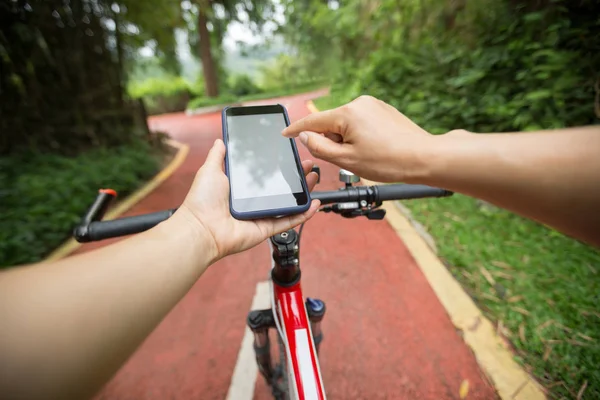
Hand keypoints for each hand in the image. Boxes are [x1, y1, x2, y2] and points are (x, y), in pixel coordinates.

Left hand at [177, 139, 319, 262]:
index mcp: (241, 189)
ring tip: (314, 178)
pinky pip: (288, 222)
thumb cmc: (202, 201)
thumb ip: (218, 155)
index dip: (279, 166)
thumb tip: (221, 140)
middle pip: (280, 188)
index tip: (290, 154)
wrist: (201, 228)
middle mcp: (252, 202)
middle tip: (307, 164)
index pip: (265, 175)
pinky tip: (314, 204)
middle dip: (295, 176)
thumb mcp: (210, 170)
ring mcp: (260, 216)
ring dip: (303, 192)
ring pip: (288, 204)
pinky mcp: (266, 229)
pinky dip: (303, 214)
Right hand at [282, 95, 437, 182]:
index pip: (313, 121)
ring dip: (347, 140)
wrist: (424, 157)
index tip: (284, 133)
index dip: (296, 129)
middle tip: (350, 160)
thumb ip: (321, 148)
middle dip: (333, 141)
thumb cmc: (389, 161)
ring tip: (367, 155)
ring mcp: (373, 105)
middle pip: (331, 124)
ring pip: (347, 124)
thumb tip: (307, 137)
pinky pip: (361, 122)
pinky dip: (360, 136)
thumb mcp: (347, 160)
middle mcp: (360, 103)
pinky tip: (375, 149)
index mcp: (348, 113)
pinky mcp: (383, 110)